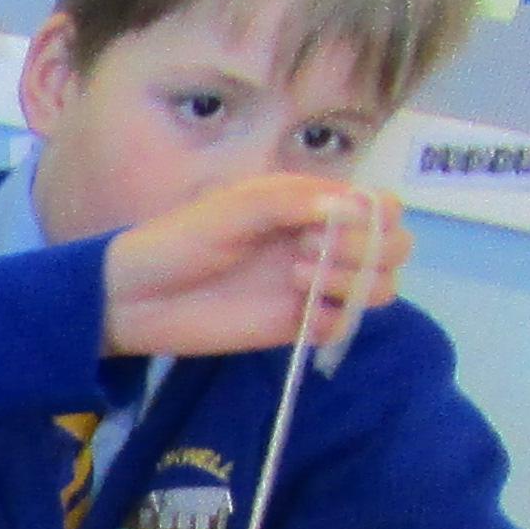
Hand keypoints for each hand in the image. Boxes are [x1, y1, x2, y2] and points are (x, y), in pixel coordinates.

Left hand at [97, 172, 407, 358]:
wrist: (134, 297)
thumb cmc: (180, 240)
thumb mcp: (235, 205)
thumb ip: (293, 200)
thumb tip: (351, 207)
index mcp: (312, 207)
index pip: (382, 206)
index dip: (375, 215)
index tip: (331, 222)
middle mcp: (321, 245)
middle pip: (394, 247)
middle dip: (370, 249)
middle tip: (311, 253)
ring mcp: (311, 288)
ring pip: (379, 287)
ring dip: (358, 282)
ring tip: (300, 279)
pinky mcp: (292, 328)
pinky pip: (342, 327)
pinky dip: (336, 318)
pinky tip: (300, 313)